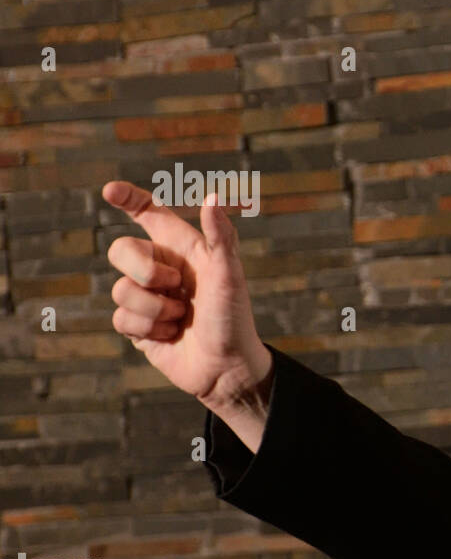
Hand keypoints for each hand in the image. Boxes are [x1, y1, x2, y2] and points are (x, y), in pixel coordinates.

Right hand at [101, 181, 269, 408]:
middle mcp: (162, 269)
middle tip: (175, 287)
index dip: (129, 198)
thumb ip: (220, 237)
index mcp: (183, 249)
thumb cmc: (233, 319)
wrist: (227, 367)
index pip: (150, 214)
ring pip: (120, 289)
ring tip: (181, 318)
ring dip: (154, 308)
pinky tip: (171, 336)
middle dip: (144, 269)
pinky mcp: (138, 325)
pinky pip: (120, 318)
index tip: (110, 191)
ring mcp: (148, 297)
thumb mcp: (230, 276)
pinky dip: (148, 329)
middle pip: (121, 250)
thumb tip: (213, 196)